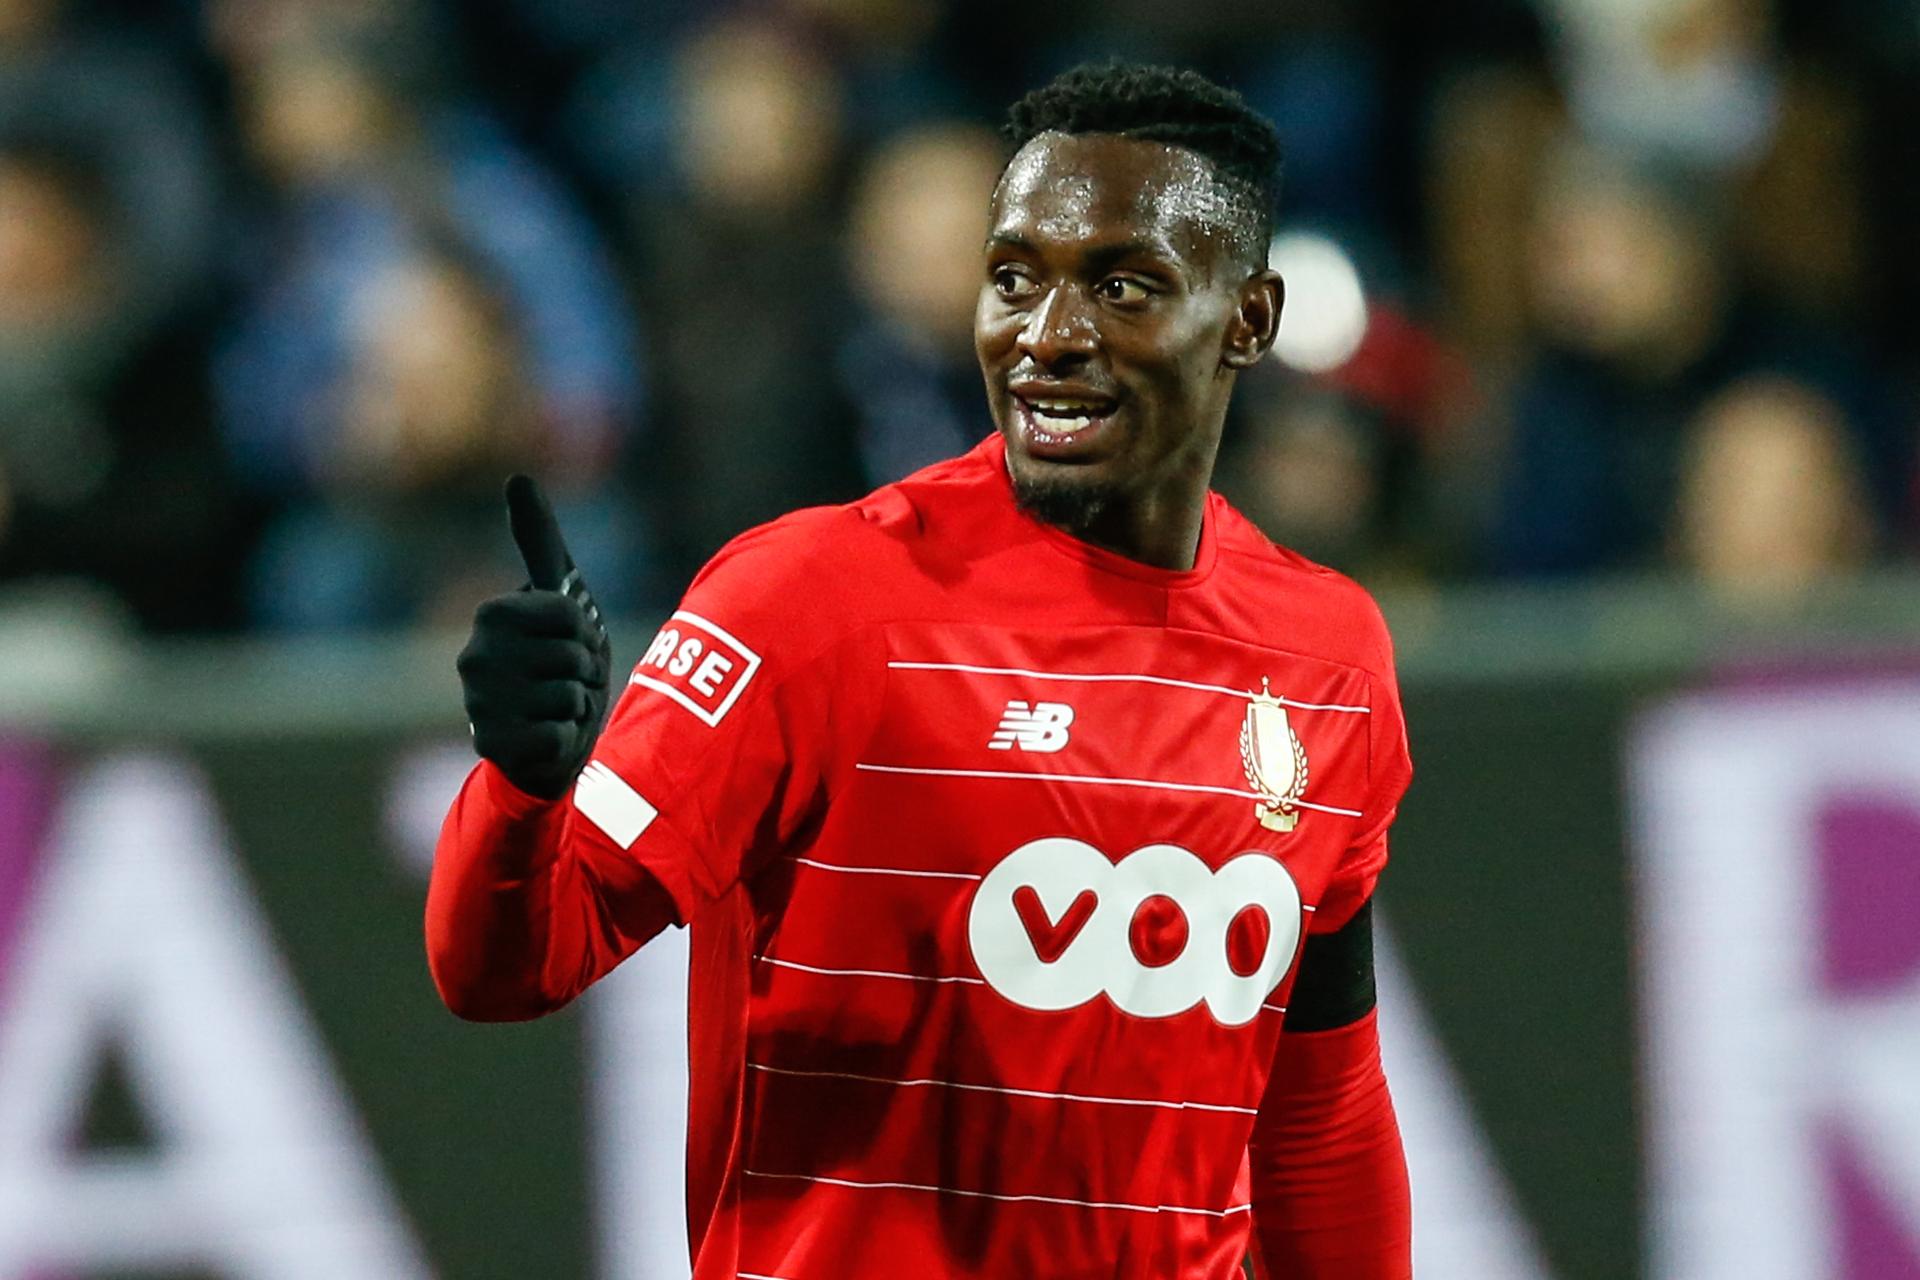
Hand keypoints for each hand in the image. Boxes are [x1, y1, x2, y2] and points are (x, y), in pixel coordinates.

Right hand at [456, 475, 612, 798]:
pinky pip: (559, 735)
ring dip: (576, 705)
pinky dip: (566, 738)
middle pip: (574, 656)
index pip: (570, 614)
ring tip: (555, 707)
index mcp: (492, 615)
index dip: (582, 631)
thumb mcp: (555, 595)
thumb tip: (518, 476)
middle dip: (583, 670)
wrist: (546, 735)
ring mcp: (480, 704)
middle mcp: (474, 658)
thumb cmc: (554, 659)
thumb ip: (538, 538)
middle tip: (563, 679)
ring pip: (570, 696)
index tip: (568, 640)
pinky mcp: (492, 747)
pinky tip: (548, 737)